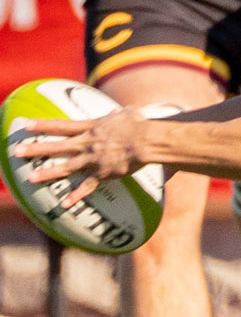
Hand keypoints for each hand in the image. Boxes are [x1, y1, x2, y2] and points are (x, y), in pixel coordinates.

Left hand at [11, 110, 149, 199]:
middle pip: (57, 147)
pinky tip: (64, 204)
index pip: (62, 126)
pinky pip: (87, 187)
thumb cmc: (139, 125)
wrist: (146, 141)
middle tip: (17, 151)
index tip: (26, 125)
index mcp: (91, 128)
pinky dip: (76, 196)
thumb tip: (116, 111)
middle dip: (35, 149)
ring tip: (31, 178)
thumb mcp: (127, 114)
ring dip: (48, 173)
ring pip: (66, 167)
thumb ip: (118, 114)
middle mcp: (87, 144)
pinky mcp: (102, 173)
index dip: (43, 125)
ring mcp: (93, 160)